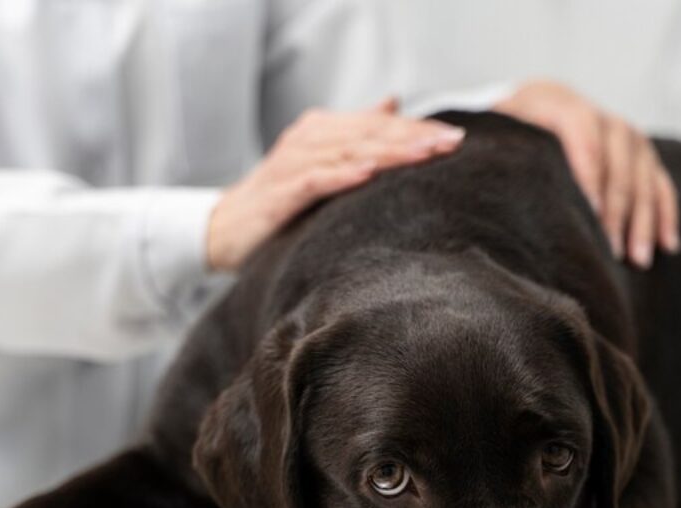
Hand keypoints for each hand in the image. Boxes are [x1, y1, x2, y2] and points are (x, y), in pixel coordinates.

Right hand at [206, 98, 465, 271]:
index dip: (416, 129)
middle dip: (412, 138)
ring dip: (388, 153)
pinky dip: (341, 175)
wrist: (224, 229)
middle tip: (451, 144)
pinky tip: (368, 173)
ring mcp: (292, 164)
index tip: (456, 139)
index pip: (377, 125)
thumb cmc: (278, 200)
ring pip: (348, 152)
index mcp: (321, 130)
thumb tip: (393, 104)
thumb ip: (355, 135)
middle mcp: (308, 139)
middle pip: (368, 133)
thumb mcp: (320, 163)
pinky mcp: (280, 192)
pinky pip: (315, 180)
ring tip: (424, 155)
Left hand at [495, 80, 679, 268]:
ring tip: (637, 258)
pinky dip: (664, 212)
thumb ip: (487, 145)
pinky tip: (667, 244)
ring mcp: (624, 132)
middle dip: (616, 208)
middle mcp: (599, 115)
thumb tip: (461, 155)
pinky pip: (660, 181)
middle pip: (618, 162)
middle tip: (609, 250)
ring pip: (643, 175)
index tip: (589, 212)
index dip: (590, 173)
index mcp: (557, 105)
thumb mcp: (490, 132)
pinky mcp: (641, 151)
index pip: (583, 135)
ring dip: (643, 218)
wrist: (531, 107)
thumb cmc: (502, 133)